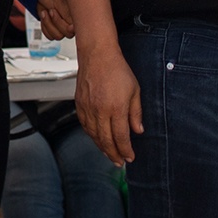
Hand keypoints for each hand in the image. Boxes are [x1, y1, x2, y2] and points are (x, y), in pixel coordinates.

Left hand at [34, 0, 75, 37]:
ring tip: (45, 11)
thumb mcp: (60, 3)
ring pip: (58, 36)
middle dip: (56, 22)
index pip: (79, 29)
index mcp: (78, 16)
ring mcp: (64, 29)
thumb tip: (74, 28)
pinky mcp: (54, 31)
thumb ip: (68, 15)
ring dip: (48, 23)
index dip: (72, 28)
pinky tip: (44, 16)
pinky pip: (50, 36)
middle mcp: (72, 24)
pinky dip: (44, 26)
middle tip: (52, 10)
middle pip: (67, 34)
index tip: (66, 24)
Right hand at [75, 44, 143, 163]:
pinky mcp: (79, 104)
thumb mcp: (135, 91)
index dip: (125, 150)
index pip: (121, 137)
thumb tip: (138, 130)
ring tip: (109, 154)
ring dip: (101, 147)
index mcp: (116, 108)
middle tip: (119, 162)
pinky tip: (96, 138)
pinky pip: (84, 125)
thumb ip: (136, 113)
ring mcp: (88, 107)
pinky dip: (91, 135)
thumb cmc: (117, 70)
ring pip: (93, 135)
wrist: (97, 55)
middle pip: (106, 140)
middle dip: (113, 154)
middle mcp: (100, 110)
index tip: (130, 157)